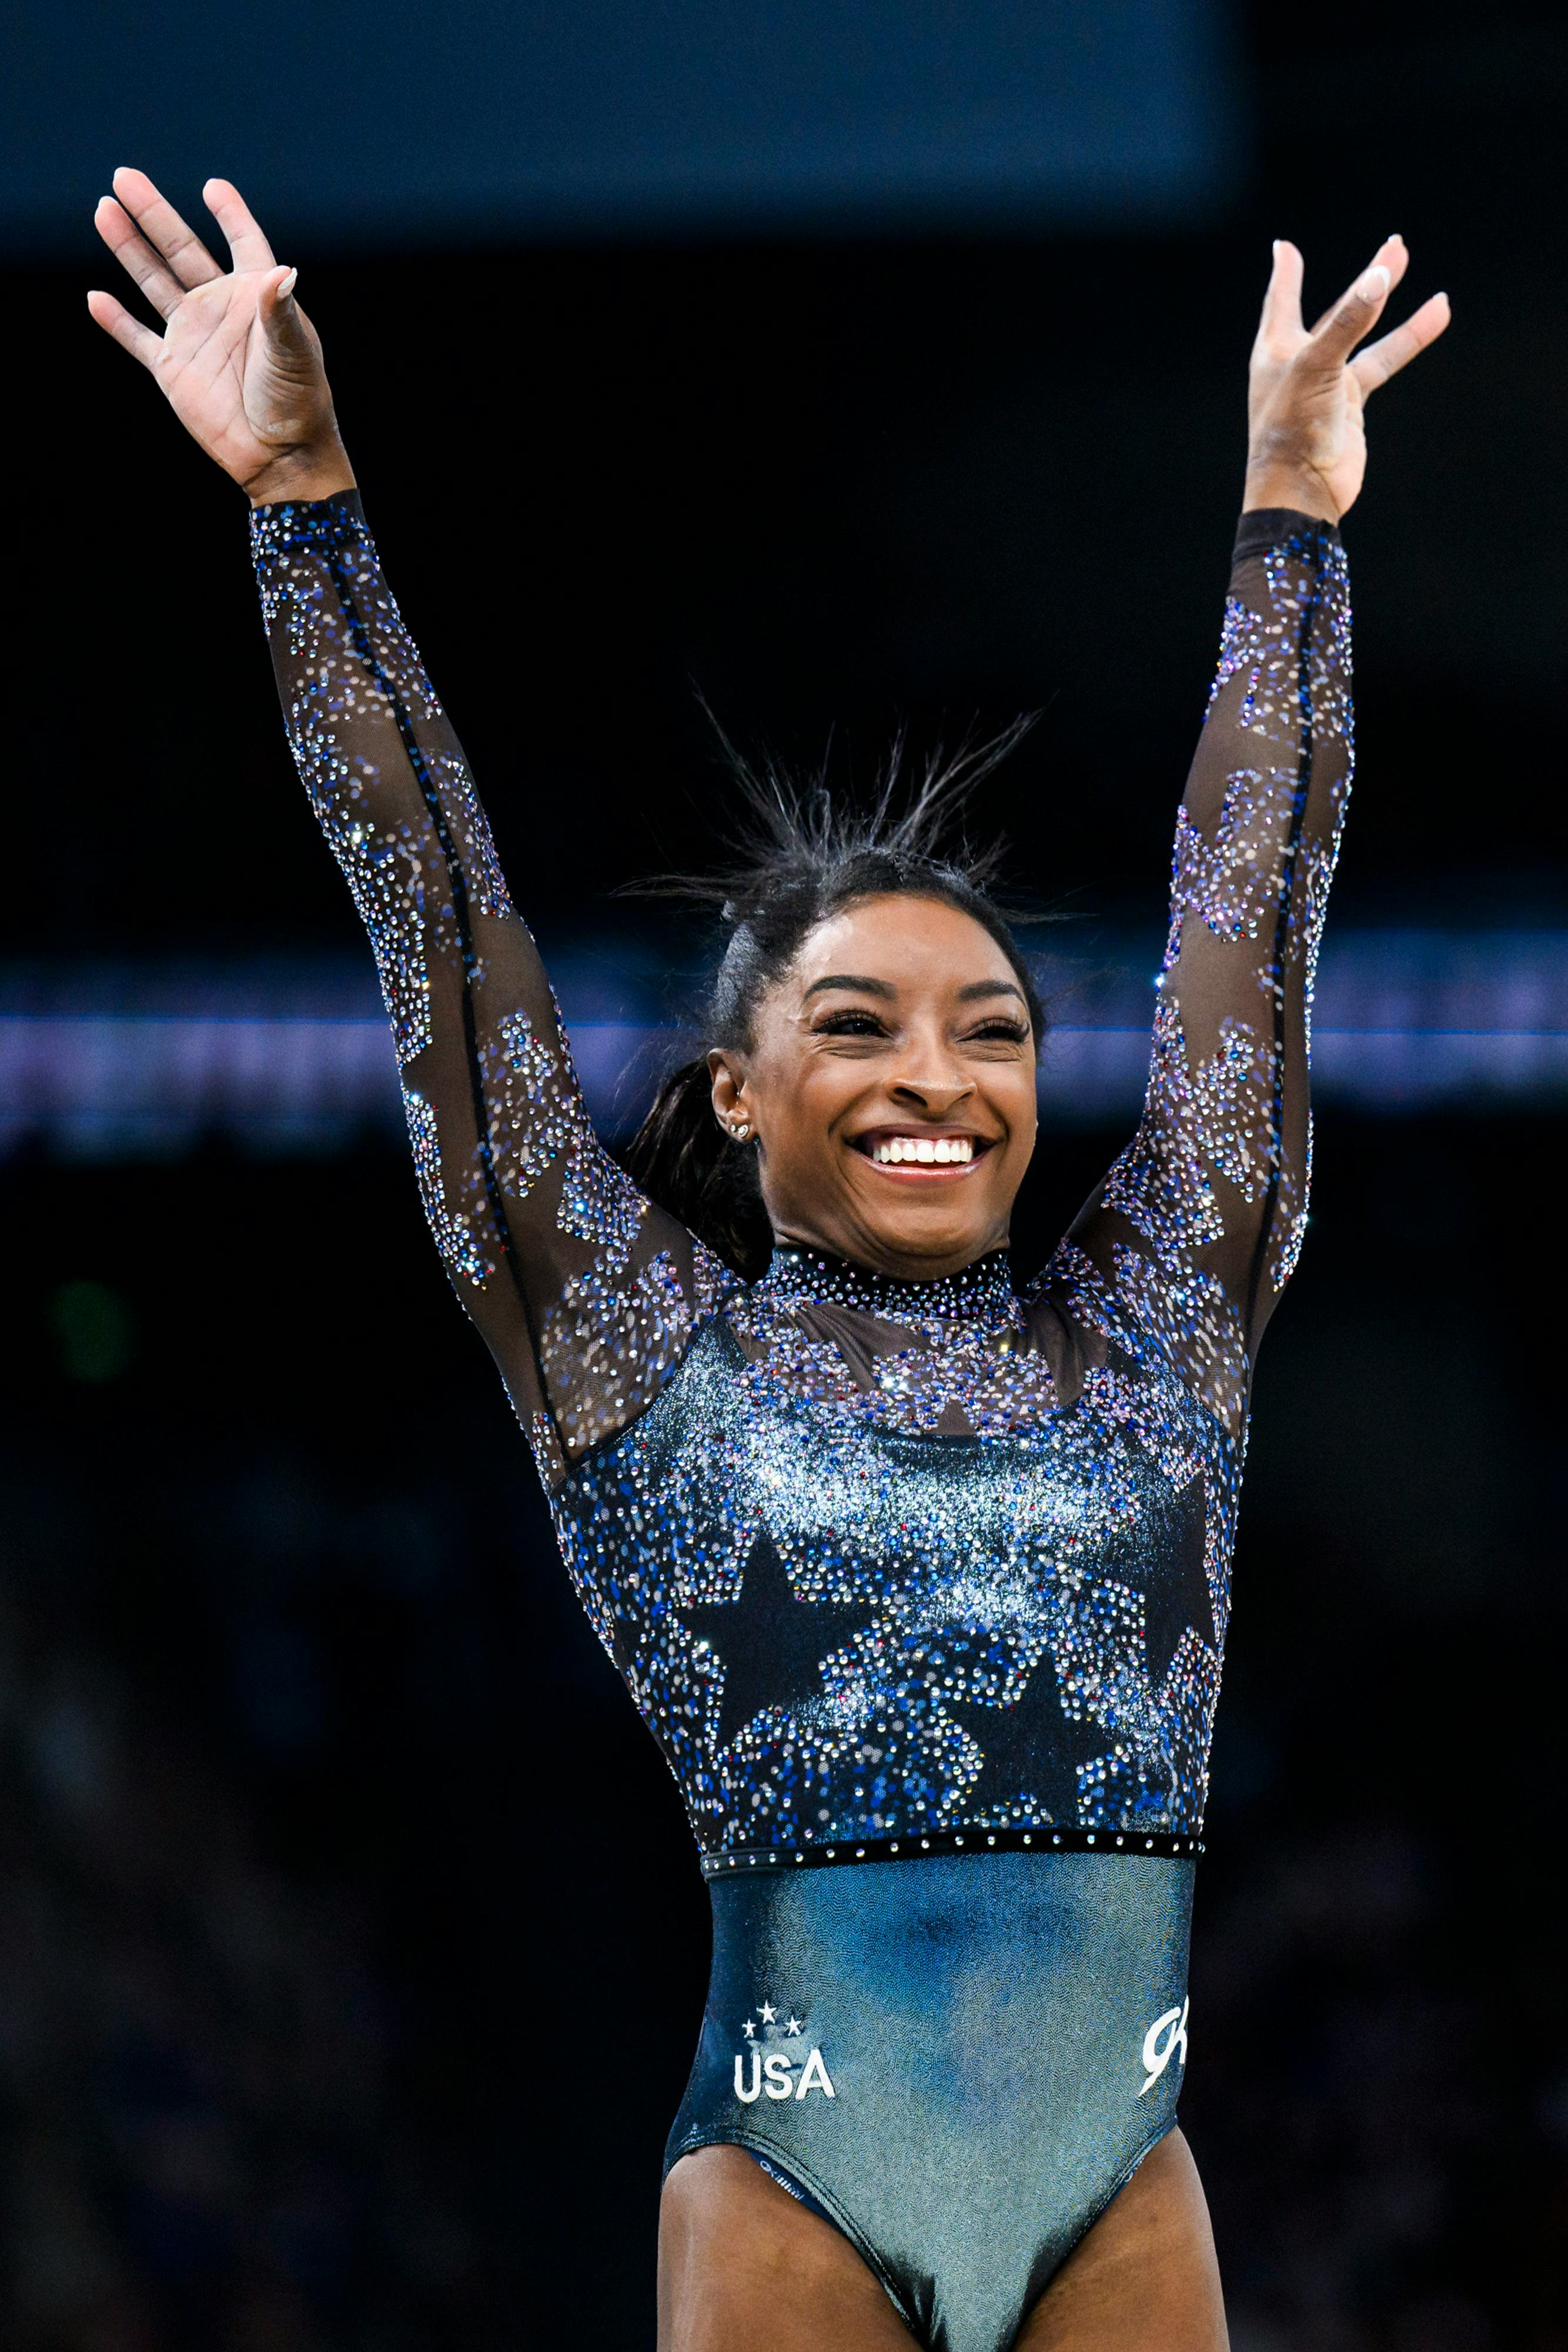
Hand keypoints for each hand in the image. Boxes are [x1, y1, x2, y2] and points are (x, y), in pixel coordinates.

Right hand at [87, 168, 354, 504]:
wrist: (279, 457)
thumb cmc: (298, 404)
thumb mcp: (294, 353)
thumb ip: (280, 310)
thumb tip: (282, 271)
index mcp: (256, 297)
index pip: (244, 243)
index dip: (230, 214)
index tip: (213, 188)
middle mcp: (222, 310)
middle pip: (181, 249)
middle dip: (154, 214)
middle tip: (125, 177)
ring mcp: (194, 337)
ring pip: (154, 282)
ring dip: (129, 248)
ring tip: (104, 210)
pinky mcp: (173, 369)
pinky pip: (137, 339)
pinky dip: (116, 321)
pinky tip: (95, 298)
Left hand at [1244, 235, 1449, 522]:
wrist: (1303, 491)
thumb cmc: (1293, 429)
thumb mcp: (1317, 366)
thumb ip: (1348, 322)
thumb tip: (1378, 276)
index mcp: (1276, 349)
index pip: (1281, 300)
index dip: (1286, 274)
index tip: (1285, 248)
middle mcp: (1301, 362)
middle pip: (1337, 309)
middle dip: (1365, 280)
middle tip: (1396, 245)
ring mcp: (1329, 383)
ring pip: (1365, 333)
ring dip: (1390, 302)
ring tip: (1415, 268)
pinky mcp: (1351, 404)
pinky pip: (1383, 362)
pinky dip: (1409, 339)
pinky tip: (1437, 314)